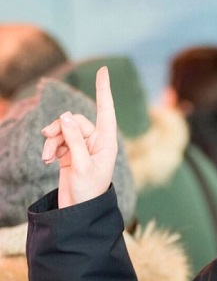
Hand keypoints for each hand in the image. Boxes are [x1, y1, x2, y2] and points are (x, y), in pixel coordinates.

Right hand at [40, 66, 117, 209]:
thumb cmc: (88, 191)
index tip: (102, 70)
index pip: (106, 112)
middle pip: (76, 120)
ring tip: (46, 155)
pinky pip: (57, 140)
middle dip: (60, 128)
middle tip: (48, 138)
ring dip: (52, 139)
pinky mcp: (70, 152)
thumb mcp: (81, 165)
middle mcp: (97, 142)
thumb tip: (66, 116)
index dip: (103, 91)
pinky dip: (50, 147)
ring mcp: (83, 146)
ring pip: (64, 129)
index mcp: (107, 143)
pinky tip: (46, 159)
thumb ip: (74, 139)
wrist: (79, 210)